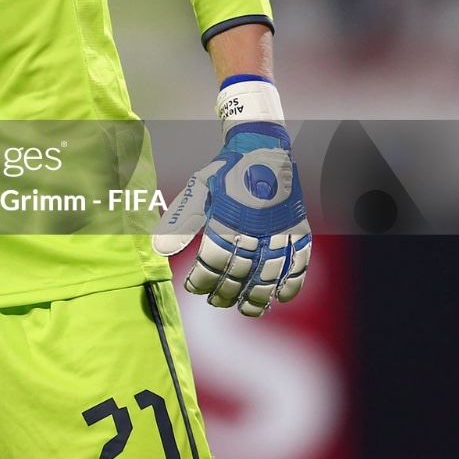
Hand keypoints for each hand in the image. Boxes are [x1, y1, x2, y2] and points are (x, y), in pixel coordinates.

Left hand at [152, 77, 311, 316]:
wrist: (261, 148)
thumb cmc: (225, 172)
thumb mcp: (198, 189)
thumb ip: (181, 220)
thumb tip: (159, 249)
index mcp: (227, 217)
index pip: (214, 259)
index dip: (203, 278)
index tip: (194, 288)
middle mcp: (254, 226)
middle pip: (241, 270)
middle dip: (227, 291)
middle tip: (217, 302)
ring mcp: (279, 228)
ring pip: (270, 271)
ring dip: (258, 294)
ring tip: (246, 309)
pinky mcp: (297, 227)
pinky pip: (299, 260)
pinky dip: (292, 281)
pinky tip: (281, 297)